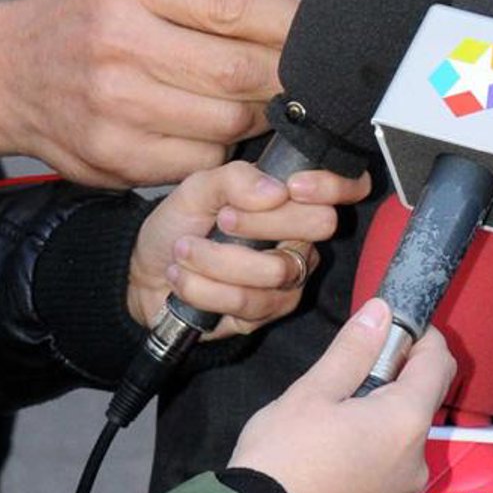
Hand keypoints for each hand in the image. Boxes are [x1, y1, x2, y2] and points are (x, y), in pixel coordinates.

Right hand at [0, 0, 296, 184]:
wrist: (2, 73)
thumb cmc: (87, 23)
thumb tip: (298, 21)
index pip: (236, 7)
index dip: (293, 26)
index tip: (324, 35)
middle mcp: (118, 42)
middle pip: (241, 71)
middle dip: (286, 80)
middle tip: (306, 82)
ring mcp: (112, 104)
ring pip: (228, 123)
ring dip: (258, 120)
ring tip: (261, 106)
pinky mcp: (111, 155)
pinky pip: (198, 161)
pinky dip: (220, 152)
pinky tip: (214, 134)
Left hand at [125, 159, 370, 331]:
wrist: (145, 274)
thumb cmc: (178, 226)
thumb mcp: (197, 188)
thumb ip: (236, 179)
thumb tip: (276, 190)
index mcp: (291, 200)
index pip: (347, 187)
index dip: (332, 185)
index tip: (292, 187)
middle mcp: (300, 239)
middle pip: (318, 227)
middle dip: (260, 222)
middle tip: (220, 220)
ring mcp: (288, 280)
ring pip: (276, 269)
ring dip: (216, 260)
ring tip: (184, 251)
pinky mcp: (266, 314)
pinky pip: (247, 302)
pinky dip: (204, 288)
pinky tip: (184, 278)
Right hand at [230, 299, 450, 492]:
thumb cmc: (282, 457)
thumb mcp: (312, 392)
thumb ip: (354, 350)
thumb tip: (382, 312)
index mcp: (406, 422)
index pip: (440, 364)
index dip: (423, 338)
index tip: (395, 330)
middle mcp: (417, 462)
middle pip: (420, 406)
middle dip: (393, 384)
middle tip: (346, 380)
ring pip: (401, 444)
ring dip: (379, 426)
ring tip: (330, 426)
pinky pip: (387, 478)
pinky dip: (371, 462)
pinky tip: (331, 464)